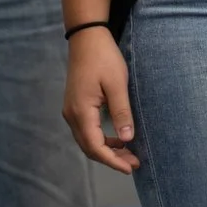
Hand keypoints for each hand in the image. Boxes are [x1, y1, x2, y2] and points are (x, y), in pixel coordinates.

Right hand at [62, 24, 137, 171]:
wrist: (87, 38)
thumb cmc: (104, 58)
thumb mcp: (117, 84)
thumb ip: (122, 112)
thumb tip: (127, 139)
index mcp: (81, 111)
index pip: (95, 146)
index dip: (112, 160)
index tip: (130, 167)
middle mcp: (72, 115)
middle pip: (89, 147)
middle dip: (111, 159)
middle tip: (134, 163)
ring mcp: (71, 111)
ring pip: (87, 141)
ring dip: (107, 150)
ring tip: (129, 154)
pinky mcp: (75, 106)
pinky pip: (87, 131)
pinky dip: (101, 140)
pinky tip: (118, 139)